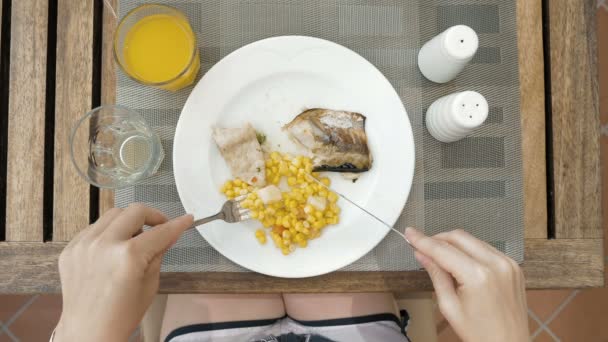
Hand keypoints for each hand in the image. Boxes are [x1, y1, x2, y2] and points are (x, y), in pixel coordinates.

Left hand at [54, 204, 192, 341]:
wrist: (89, 332)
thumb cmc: (122, 315)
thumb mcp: (150, 284)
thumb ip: (159, 253)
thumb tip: (168, 235)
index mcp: (128, 256)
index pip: (160, 232)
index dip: (177, 225)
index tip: (186, 219)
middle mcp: (104, 245)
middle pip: (134, 211)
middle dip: (152, 216)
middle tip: (160, 226)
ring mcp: (83, 245)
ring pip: (112, 215)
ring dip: (128, 222)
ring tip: (134, 239)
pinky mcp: (70, 249)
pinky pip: (94, 228)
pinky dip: (108, 233)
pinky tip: (113, 249)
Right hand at [405, 228, 528, 341]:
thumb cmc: (481, 334)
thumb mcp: (449, 306)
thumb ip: (436, 275)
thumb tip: (422, 255)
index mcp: (478, 277)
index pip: (443, 250)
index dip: (422, 240)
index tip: (410, 234)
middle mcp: (496, 265)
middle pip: (458, 237)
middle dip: (438, 239)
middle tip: (422, 246)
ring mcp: (508, 263)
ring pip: (473, 240)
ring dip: (454, 244)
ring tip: (441, 259)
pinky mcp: (513, 266)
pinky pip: (486, 249)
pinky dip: (470, 251)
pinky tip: (462, 264)